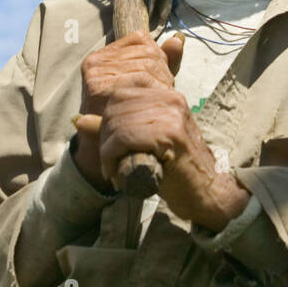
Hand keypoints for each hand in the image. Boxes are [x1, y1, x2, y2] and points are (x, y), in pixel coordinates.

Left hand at [73, 42, 251, 229]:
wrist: (208, 192)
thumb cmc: (177, 170)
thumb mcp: (144, 142)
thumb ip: (115, 127)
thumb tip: (78, 119)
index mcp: (166, 94)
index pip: (120, 94)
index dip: (108, 121)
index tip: (112, 146)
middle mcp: (170, 98)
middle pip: (115, 108)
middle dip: (105, 138)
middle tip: (111, 162)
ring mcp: (171, 114)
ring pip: (116, 124)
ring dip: (108, 153)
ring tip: (116, 171)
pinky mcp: (169, 134)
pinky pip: (123, 139)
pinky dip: (113, 159)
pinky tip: (119, 175)